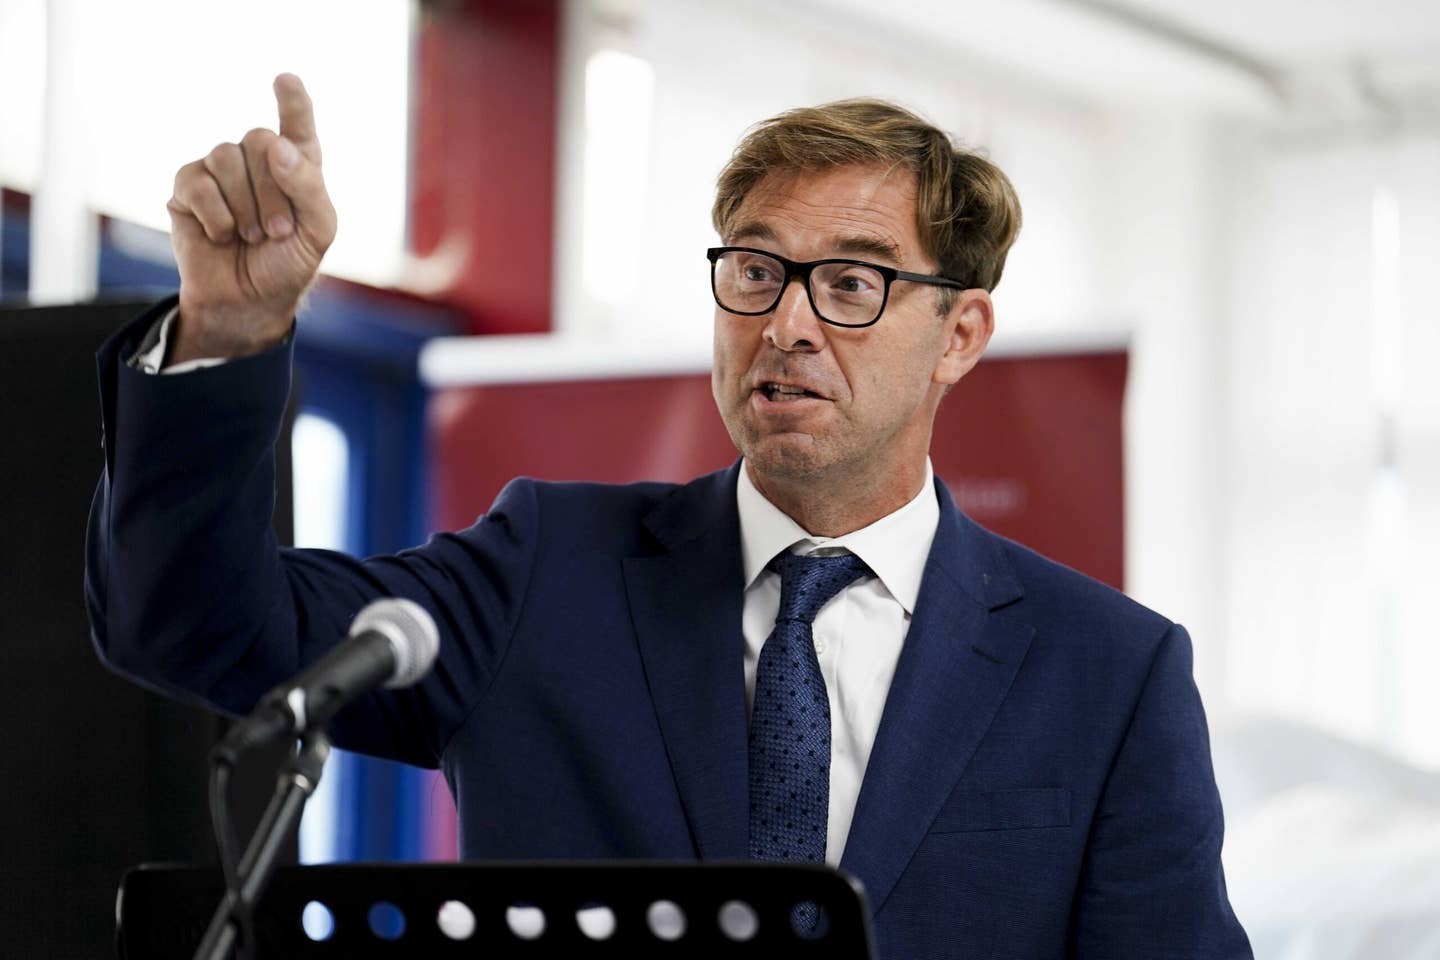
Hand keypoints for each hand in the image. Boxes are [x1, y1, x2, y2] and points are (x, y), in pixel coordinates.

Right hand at [166, 73, 336, 363]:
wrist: (248, 303)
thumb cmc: (288, 266)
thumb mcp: (318, 231)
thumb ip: (308, 186)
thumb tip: (276, 145)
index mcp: (297, 166)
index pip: (297, 124)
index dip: (292, 101)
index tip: (284, 79)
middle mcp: (258, 160)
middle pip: (261, 139)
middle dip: (273, 191)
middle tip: (277, 232)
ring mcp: (219, 170)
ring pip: (226, 156)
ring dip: (244, 206)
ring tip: (251, 236)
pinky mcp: (187, 187)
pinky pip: (197, 181)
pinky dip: (215, 215)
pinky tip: (222, 235)